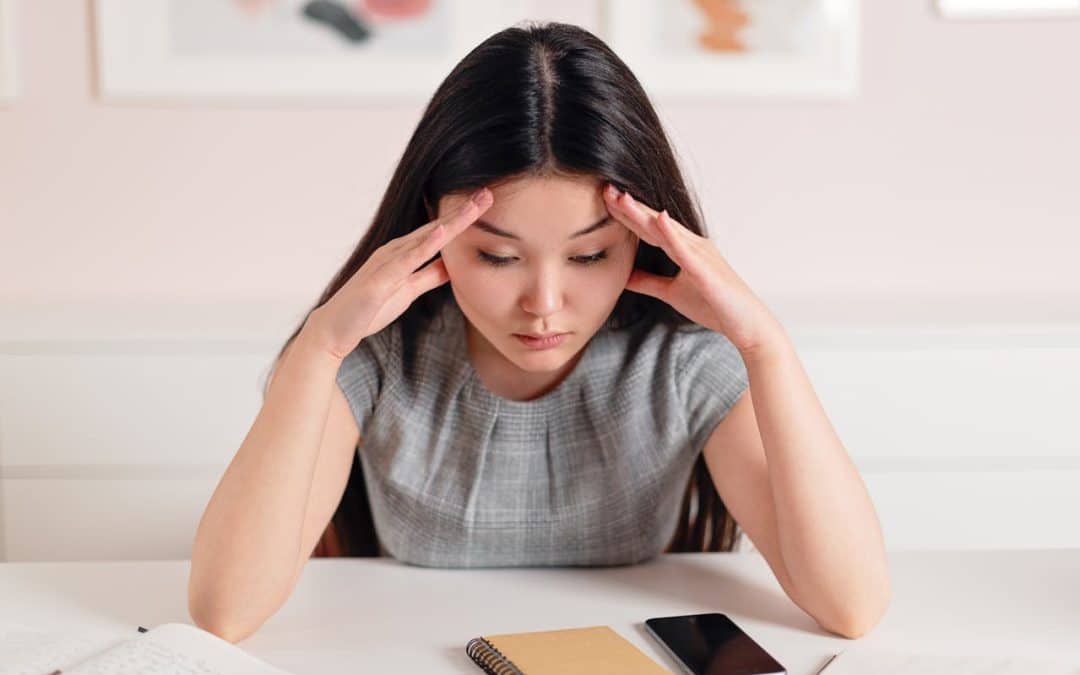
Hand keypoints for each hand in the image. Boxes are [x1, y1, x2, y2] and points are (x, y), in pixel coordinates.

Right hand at [305, 188, 492, 360]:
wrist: (334, 329)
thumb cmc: (368, 310)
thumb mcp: (408, 290)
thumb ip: (429, 276)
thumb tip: (453, 265)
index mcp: (403, 253)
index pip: (439, 232)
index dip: (463, 219)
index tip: (486, 204)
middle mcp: (395, 251)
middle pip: (435, 228)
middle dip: (462, 212)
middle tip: (488, 194)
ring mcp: (386, 262)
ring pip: (425, 238)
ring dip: (450, 222)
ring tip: (474, 206)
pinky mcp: (379, 279)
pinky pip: (406, 260)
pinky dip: (425, 244)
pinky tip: (442, 232)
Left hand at [603, 183, 780, 354]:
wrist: (748, 325)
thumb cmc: (715, 306)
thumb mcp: (671, 293)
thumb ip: (648, 282)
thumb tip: (623, 276)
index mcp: (684, 249)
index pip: (649, 228)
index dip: (627, 214)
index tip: (605, 200)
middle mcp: (693, 245)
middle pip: (654, 223)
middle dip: (629, 207)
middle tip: (605, 189)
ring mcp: (701, 255)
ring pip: (667, 231)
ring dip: (644, 213)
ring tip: (623, 197)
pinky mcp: (707, 271)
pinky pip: (686, 251)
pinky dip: (671, 234)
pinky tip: (659, 218)